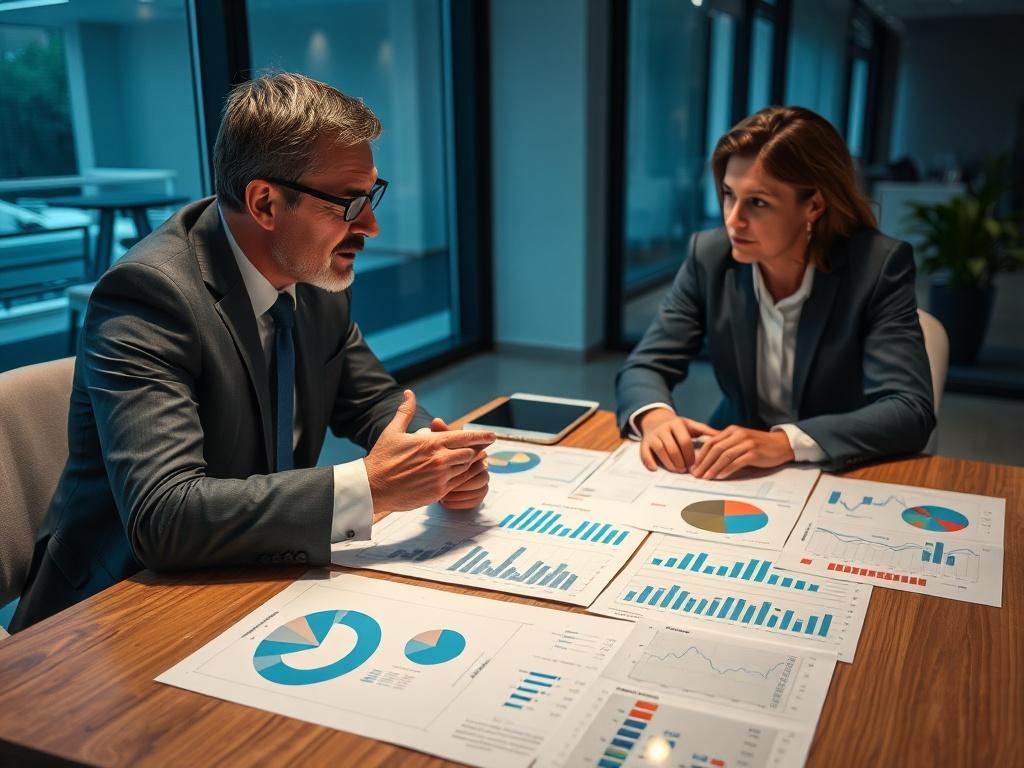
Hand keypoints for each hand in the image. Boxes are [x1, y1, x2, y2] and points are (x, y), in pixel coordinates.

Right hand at [364, 390, 495, 514]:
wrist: (372, 487)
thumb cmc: (381, 458)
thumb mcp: (393, 431)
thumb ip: (406, 412)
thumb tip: (409, 393)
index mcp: (432, 443)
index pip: (465, 437)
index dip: (482, 437)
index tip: (492, 436)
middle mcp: (440, 460)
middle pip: (470, 454)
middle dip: (475, 451)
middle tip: (481, 450)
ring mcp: (440, 477)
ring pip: (465, 469)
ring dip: (468, 465)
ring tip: (472, 462)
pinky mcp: (438, 493)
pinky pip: (458, 484)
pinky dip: (461, 479)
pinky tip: (460, 476)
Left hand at [430, 417, 489, 509]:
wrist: (433, 477)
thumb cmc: (438, 457)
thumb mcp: (437, 444)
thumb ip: (439, 434)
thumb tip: (436, 420)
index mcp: (477, 452)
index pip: (478, 455)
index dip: (465, 461)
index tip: (449, 466)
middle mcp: (483, 467)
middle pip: (482, 473)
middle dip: (463, 478)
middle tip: (445, 482)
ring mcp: (482, 482)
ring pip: (480, 487)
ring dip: (461, 491)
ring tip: (443, 493)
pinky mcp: (478, 496)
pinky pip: (475, 500)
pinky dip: (459, 501)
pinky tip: (444, 501)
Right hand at [638, 409, 718, 472]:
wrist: (655, 419)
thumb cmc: (678, 426)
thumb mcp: (691, 425)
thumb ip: (706, 430)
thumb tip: (722, 435)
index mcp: (676, 424)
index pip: (685, 441)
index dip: (690, 454)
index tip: (695, 464)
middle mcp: (663, 429)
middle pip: (672, 447)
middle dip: (680, 461)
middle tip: (686, 470)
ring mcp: (653, 436)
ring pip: (660, 450)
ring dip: (669, 463)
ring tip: (676, 470)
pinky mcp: (644, 442)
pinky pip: (644, 452)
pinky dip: (649, 461)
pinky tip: (655, 469)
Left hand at [690, 425, 794, 479]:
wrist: (781, 444)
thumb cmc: (759, 445)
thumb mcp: (740, 440)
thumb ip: (726, 445)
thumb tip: (707, 457)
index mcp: (732, 430)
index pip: (711, 442)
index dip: (701, 455)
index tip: (694, 466)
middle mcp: (738, 434)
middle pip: (715, 449)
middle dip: (704, 463)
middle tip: (696, 474)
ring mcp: (746, 443)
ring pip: (724, 456)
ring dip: (713, 468)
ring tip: (706, 477)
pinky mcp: (754, 453)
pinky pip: (736, 462)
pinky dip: (726, 470)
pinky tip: (720, 476)